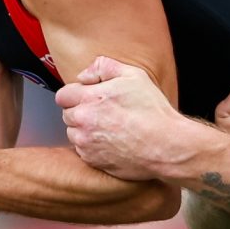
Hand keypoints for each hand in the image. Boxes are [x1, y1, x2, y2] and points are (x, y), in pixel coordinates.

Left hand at [57, 55, 200, 179]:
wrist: (166, 146)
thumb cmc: (153, 112)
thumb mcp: (134, 76)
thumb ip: (104, 67)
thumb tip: (84, 76)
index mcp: (90, 98)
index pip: (63, 95)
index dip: (76, 94)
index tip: (89, 98)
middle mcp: (83, 121)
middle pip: (67, 114)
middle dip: (81, 112)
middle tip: (104, 114)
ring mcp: (86, 143)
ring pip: (74, 134)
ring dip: (85, 131)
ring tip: (110, 129)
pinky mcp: (92, 161)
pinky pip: (84, 151)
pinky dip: (93, 147)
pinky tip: (113, 143)